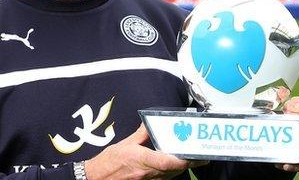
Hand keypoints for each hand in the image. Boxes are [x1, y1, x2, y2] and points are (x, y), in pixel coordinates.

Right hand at [85, 124, 207, 179]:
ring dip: (182, 169)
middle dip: (188, 164)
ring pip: (170, 176)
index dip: (181, 161)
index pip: (165, 162)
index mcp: (141, 159)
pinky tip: (175, 167)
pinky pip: (163, 179)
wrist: (97, 178)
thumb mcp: (124, 144)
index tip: (193, 156)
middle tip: (201, 157)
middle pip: (173, 171)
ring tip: (194, 160)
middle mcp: (146, 173)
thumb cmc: (108, 162)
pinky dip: (172, 173)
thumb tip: (150, 123)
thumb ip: (141, 134)